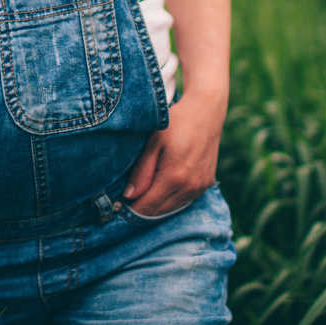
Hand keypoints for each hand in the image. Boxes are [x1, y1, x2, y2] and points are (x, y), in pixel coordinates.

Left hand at [122, 89, 224, 216]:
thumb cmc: (176, 123)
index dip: (130, 208)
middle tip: (128, 195)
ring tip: (144, 189)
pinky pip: (183, 201)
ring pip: (171, 209)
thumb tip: (129, 195)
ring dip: (156, 204)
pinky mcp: (206, 184)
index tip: (119, 202)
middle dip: (141, 207)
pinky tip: (162, 185)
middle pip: (158, 212)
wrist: (206, 112)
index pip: (146, 208)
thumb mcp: (153, 143)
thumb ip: (142, 171)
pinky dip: (170, 198)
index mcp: (173, 178)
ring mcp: (200, 187)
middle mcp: (189, 187)